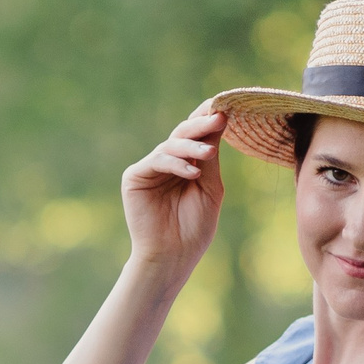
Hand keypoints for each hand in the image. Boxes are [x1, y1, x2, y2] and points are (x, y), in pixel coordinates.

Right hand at [121, 104, 227, 276]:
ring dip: (192, 146)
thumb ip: (211, 157)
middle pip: (184, 134)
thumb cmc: (193, 228)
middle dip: (202, 125)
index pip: (196, 135)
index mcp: (186, 164)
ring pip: (171, 144)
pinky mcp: (135, 176)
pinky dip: (176, 164)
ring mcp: (150, 168)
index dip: (208, 119)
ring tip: (210, 153)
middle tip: (219, 117)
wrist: (172, 257)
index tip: (227, 107)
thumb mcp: (210, 188)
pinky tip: (193, 173)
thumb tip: (221, 120)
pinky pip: (157, 160)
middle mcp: (167, 162)